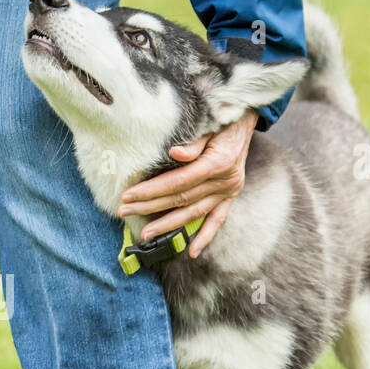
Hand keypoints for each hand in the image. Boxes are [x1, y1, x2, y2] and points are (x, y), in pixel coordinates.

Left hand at [118, 110, 257, 257]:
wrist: (245, 116)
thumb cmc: (222, 117)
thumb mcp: (209, 123)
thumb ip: (194, 142)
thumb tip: (174, 154)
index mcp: (218, 163)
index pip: (178, 182)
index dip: (152, 190)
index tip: (128, 195)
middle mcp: (225, 181)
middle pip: (181, 199)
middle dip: (150, 207)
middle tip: (124, 211)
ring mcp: (228, 191)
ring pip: (194, 213)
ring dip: (168, 225)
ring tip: (145, 234)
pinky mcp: (230, 196)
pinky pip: (217, 220)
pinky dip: (205, 236)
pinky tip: (192, 252)